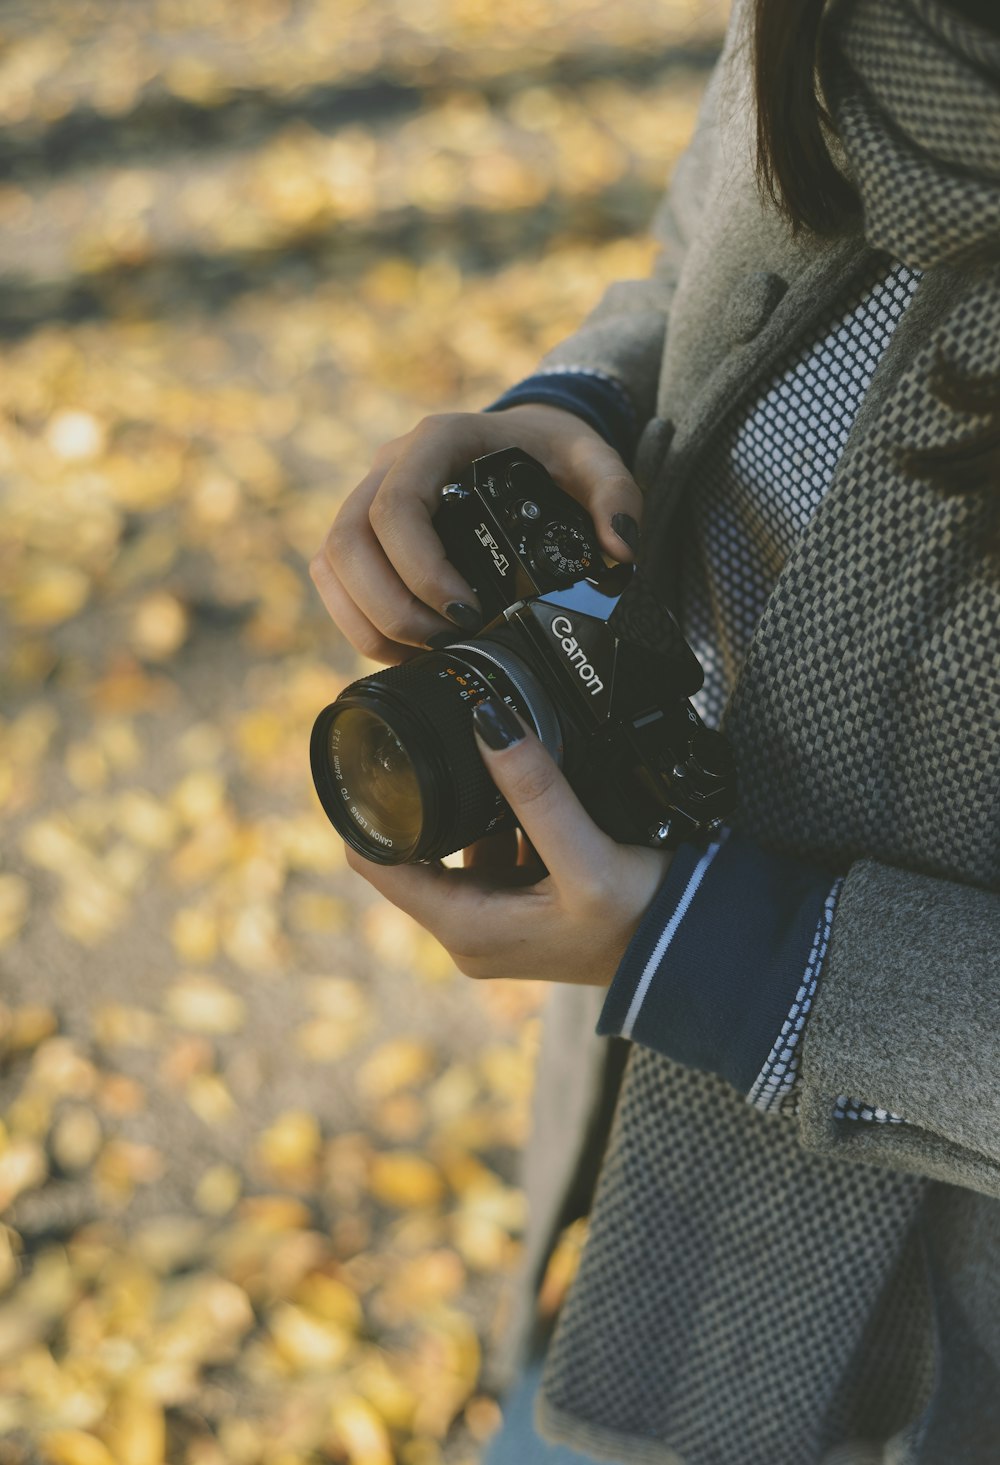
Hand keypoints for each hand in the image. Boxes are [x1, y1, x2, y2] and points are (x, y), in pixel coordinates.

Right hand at [309, 404, 642, 664]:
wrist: (523, 440)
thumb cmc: (551, 451)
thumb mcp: (592, 459)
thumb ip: (616, 494)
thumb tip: (620, 549)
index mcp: (438, 440)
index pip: (398, 506)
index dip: (421, 569)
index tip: (467, 613)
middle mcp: (390, 464)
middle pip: (349, 539)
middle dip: (391, 607)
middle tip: (444, 642)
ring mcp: (367, 497)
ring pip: (333, 562)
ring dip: (369, 620)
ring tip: (425, 652)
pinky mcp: (361, 531)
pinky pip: (334, 578)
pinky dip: (359, 621)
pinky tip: (402, 649)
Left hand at [343, 699, 671, 987]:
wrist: (694, 959)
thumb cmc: (642, 922)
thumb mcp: (587, 856)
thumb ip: (537, 791)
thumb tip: (488, 720)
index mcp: (465, 929)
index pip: (375, 864)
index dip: (365, 809)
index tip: (372, 752)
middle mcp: (468, 934)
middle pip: (411, 853)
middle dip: (418, 799)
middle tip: (430, 735)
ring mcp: (495, 925)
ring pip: (453, 848)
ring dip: (463, 807)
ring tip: (486, 757)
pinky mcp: (523, 911)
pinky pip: (490, 853)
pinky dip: (499, 821)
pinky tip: (526, 794)